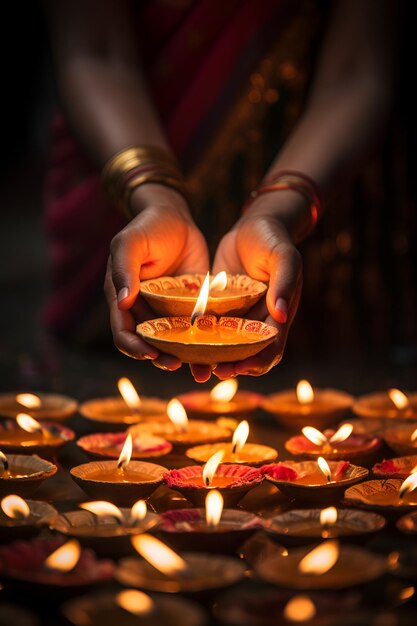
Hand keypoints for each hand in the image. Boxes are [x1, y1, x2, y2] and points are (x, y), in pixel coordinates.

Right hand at [104, 184, 208, 369]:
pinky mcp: (190, 308)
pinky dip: (205, 343)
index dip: (134, 346)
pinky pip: (196, 331)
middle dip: (161, 358)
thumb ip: (124, 269)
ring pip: (174, 343)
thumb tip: (121, 301)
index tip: (149, 353)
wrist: (176, 217)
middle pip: (149, 344)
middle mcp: (144, 310)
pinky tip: (220, 351)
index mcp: (123, 299)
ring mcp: (167, 311)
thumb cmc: (148, 227)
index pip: (123, 332)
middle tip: (178, 364)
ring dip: (186, 358)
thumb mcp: (130, 243)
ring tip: (202, 368)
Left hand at [191, 195, 302, 380]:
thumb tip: (281, 315)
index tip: (240, 367)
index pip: (271, 347)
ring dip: (213, 357)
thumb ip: (284, 282)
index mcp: (278, 315)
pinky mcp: (220, 305)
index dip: (258, 361)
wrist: (254, 223)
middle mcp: (258, 319)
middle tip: (213, 371)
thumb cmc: (273, 239)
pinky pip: (209, 326)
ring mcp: (238, 314)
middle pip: (247, 353)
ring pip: (225, 344)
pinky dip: (199, 337)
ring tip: (195, 364)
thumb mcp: (283, 256)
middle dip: (232, 365)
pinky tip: (180, 340)